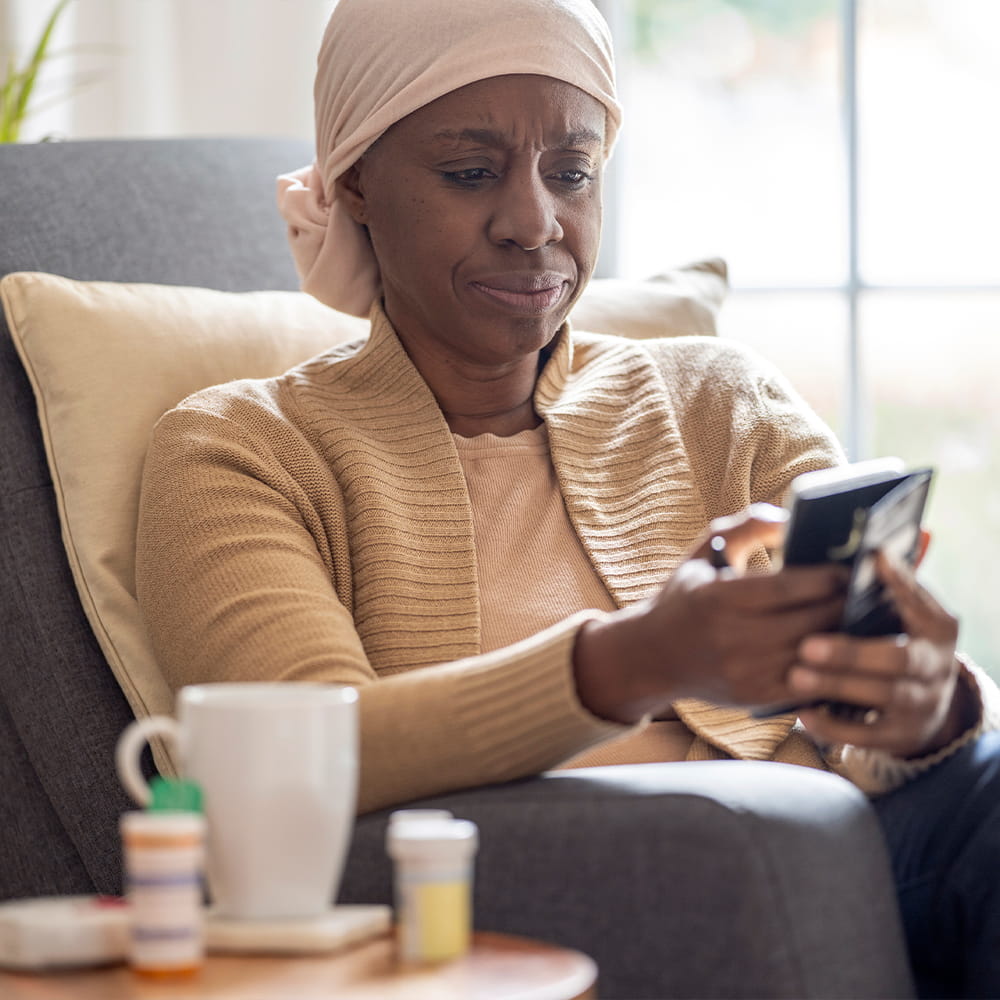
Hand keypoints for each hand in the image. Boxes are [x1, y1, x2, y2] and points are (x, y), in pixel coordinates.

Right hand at [574, 505, 847, 722]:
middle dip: (845, 605)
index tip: (850, 568)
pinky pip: (808, 682)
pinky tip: (845, 650)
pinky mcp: (756, 698)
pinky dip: (831, 666)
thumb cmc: (685, 598)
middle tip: (870, 592)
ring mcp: (746, 672)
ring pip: (816, 654)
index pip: (789, 587)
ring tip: (867, 619)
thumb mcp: (705, 553)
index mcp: (718, 598)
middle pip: (811, 621)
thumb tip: (790, 519)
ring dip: (846, 637)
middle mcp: (732, 638)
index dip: (828, 577)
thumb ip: (746, 527)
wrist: (651, 657)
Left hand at [793, 550, 971, 756]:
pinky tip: (804, 712)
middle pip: (899, 660)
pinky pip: (866, 735)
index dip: (901, 586)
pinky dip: (834, 726)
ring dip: (837, 686)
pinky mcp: (900, 736)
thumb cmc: (896, 641)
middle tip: (807, 646)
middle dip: (853, 653)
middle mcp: (936, 667)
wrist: (925, 706)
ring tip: (797, 677)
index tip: (871, 562)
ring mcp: (921, 704)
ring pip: (882, 697)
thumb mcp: (904, 615)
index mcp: (937, 629)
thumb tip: (872, 552)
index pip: (922, 606)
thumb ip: (891, 588)